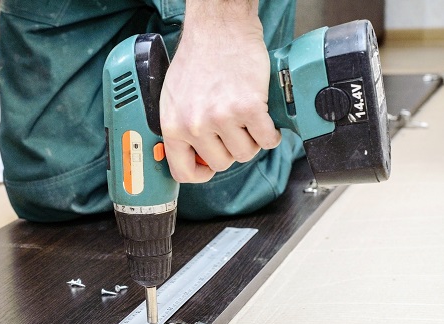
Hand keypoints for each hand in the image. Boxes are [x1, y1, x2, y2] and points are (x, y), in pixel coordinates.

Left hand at [160, 0, 281, 182]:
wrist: (219, 29)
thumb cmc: (197, 58)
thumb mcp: (173, 98)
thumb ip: (179, 127)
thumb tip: (190, 154)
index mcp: (173, 126)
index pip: (182, 172)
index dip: (200, 174)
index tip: (209, 167)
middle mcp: (195, 125)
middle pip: (221, 164)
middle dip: (230, 149)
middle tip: (233, 128)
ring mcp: (222, 118)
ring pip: (245, 154)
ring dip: (251, 140)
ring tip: (247, 119)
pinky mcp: (248, 108)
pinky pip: (267, 140)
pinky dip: (270, 132)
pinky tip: (264, 118)